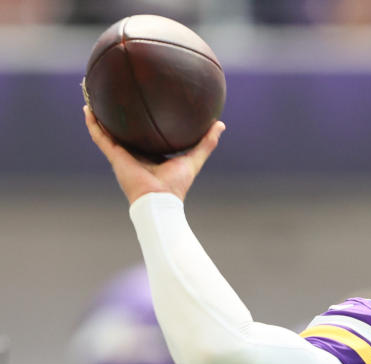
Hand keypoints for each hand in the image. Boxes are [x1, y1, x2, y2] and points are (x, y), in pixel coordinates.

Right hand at [83, 105, 224, 203]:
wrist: (160, 200)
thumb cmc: (177, 184)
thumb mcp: (194, 158)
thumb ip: (206, 143)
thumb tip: (220, 124)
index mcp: (151, 155)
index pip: (145, 135)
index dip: (142, 122)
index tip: (142, 104)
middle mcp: (134, 154)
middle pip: (124, 131)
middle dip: (118, 115)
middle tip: (114, 94)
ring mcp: (122, 155)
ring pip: (107, 131)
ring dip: (99, 115)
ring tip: (93, 95)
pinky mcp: (114, 157)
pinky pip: (100, 137)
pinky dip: (93, 124)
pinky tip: (87, 108)